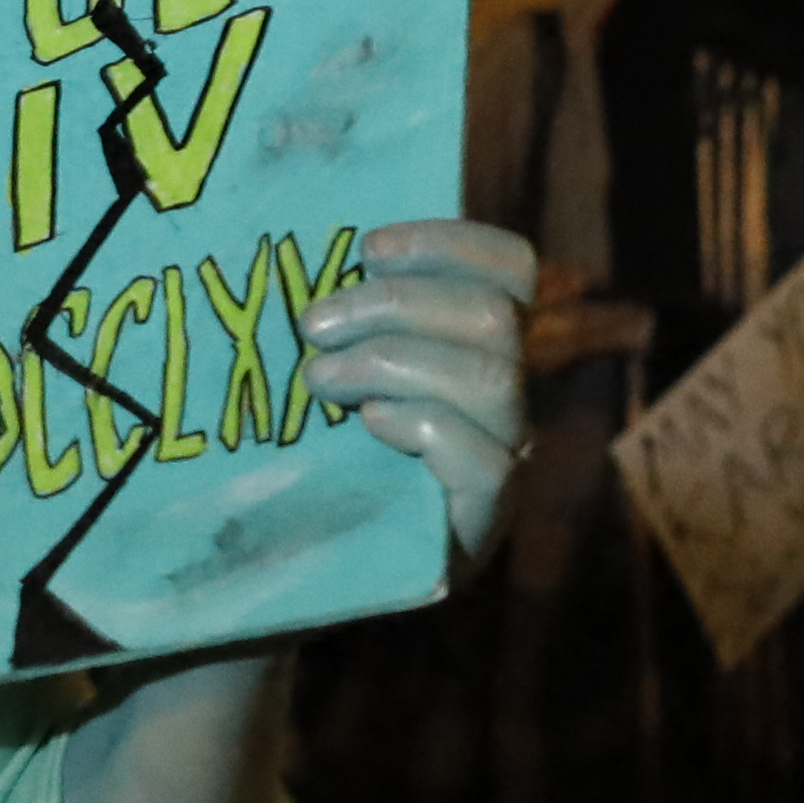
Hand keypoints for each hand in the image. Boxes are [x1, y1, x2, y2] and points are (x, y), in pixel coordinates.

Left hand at [298, 213, 535, 564]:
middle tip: (312, 326)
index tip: (369, 247)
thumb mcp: (326, 371)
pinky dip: (420, 423)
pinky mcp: (484, 520)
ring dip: (391, 360)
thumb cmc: (305, 456)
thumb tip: (302, 230)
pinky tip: (368, 424)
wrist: (292, 572)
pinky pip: (485, 458)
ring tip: (318, 380)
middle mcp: (505, 400)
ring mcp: (504, 461)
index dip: (450, 242)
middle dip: (396, 304)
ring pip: (492, 377)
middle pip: (496, 317)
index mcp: (475, 347)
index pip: (511, 269)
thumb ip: (342, 314)